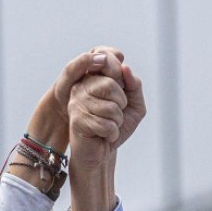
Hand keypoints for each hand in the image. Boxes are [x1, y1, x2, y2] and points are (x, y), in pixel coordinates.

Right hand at [67, 55, 144, 173]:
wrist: (102, 152)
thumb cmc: (116, 125)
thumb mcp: (134, 104)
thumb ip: (134, 85)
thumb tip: (125, 68)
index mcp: (93, 77)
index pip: (106, 59)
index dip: (119, 74)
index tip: (121, 90)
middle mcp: (81, 86)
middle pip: (111, 85)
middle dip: (121, 104)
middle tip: (114, 114)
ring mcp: (77, 103)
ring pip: (111, 108)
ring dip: (117, 122)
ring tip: (108, 125)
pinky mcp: (77, 120)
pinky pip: (106, 125)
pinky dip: (112, 134)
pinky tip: (103, 136)